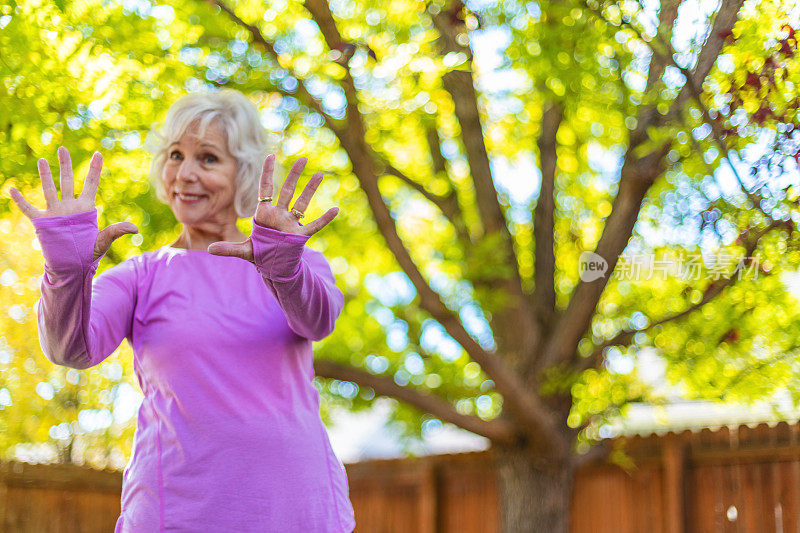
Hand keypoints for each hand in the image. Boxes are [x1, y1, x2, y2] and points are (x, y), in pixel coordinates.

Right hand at [9, 146, 138, 262]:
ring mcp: (55, 213)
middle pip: (68, 181)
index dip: (95, 169)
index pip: (91, 184)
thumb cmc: (89, 254)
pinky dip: (20, 200)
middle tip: (62, 148)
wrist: (72, 267)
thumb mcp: (104, 242)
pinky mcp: (42, 222)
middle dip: (65, 165)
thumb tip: (135, 229)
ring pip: (49, 190)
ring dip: (45, 176)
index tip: (98, 153)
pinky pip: (29, 209)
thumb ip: (116, 232)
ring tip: (43, 160)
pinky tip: (11, 189)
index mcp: (86, 208)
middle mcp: (70, 207)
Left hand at [207, 155, 338, 260]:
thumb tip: (209, 249)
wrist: (274, 266)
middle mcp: (279, 215)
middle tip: (302, 158)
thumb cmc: (260, 254)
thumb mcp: (244, 251)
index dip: (267, 173)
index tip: (270, 155)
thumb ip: (228, 249)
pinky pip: (314, 225)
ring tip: (320, 175)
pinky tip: (335, 209)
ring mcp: (291, 224)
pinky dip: (325, 219)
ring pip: (302, 203)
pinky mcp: (300, 235)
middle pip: (287, 190)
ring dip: (311, 189)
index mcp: (265, 214)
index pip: (266, 189)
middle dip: (294, 175)